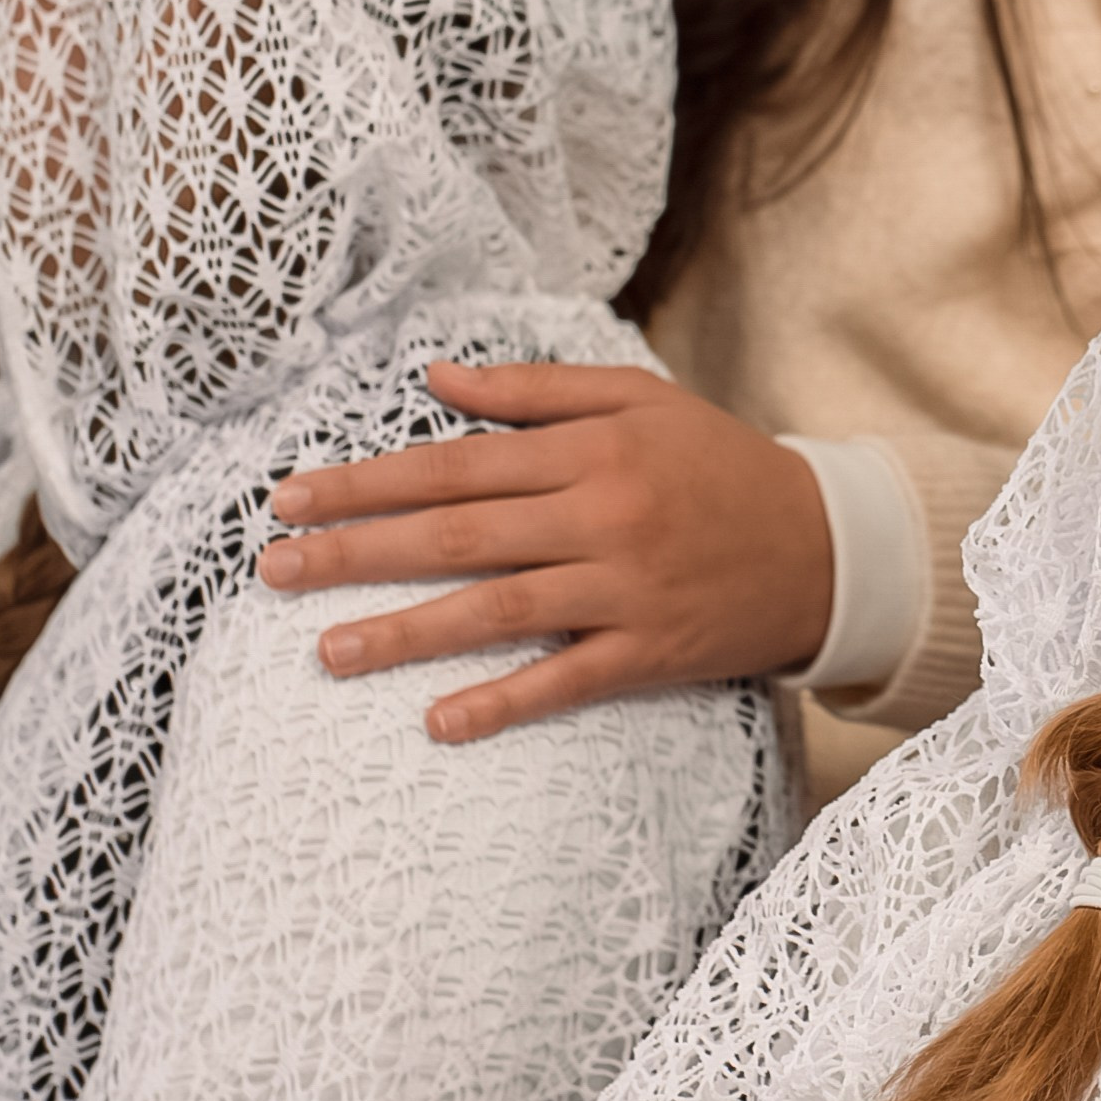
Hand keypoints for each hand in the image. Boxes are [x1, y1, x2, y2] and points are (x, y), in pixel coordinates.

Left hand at [256, 360, 835, 739]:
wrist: (827, 545)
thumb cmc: (719, 465)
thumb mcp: (638, 399)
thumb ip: (534, 389)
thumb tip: (435, 377)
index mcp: (591, 449)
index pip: (455, 463)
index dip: (367, 481)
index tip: (292, 498)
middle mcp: (601, 515)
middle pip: (458, 534)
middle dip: (358, 552)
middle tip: (273, 571)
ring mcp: (625, 588)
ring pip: (498, 609)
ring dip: (406, 633)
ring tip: (327, 651)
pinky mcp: (651, 651)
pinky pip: (566, 681)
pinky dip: (503, 702)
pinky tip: (439, 723)